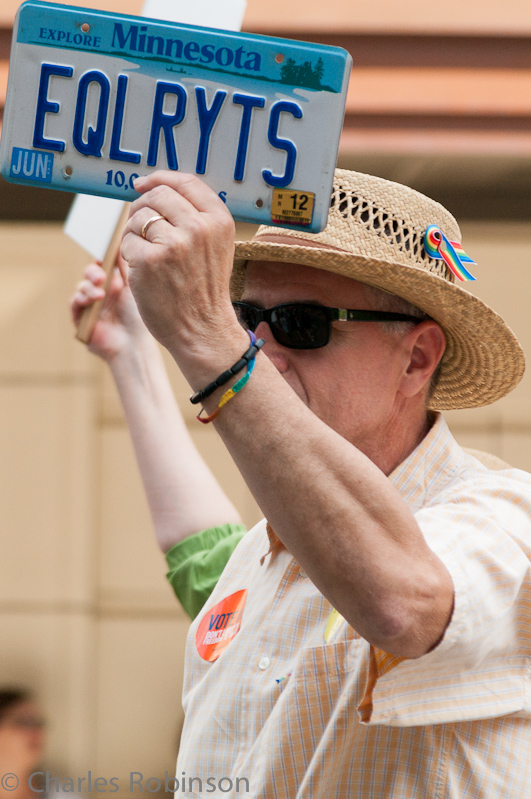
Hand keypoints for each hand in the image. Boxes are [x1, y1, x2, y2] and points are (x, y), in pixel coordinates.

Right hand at [70, 256, 150, 360]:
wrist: (134, 347)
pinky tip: (90, 301)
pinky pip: (74, 305)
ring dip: (88, 287)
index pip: (103, 265)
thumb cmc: (138, 319)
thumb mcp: (135, 288)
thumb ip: (128, 267)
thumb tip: (125, 241)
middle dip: (93, 272)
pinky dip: (80, 300)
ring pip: (81, 287)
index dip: (101, 258)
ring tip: (99, 294)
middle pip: (90, 274)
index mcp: (114, 285)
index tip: (104, 254)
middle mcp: (101, 293)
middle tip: (102, 276)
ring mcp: (90, 306)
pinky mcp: (80, 319)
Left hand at [121, 171, 241, 364]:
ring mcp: (174, 243)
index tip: (143, 184)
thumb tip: (151, 187)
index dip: (159, 178)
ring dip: (134, 233)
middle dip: (142, 207)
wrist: (203, 330)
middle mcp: (199, 228)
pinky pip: (127, 241)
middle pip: (157, 195)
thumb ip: (194, 215)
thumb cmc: (204, 289)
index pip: (185, 182)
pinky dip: (129, 254)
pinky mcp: (150, 261)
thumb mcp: (214, 245)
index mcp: (219, 220)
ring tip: (148, 255)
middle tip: (142, 228)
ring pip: (138, 217)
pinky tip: (144, 271)